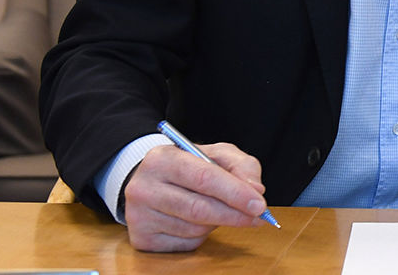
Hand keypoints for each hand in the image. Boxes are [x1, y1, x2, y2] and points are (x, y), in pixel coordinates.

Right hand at [122, 143, 268, 251]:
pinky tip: (198, 222)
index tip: (259, 204)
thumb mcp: (217, 155)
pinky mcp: (141, 238)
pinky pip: (185, 243)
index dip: (235, 193)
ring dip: (217, 223)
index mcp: (162, 158)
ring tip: (218, 209)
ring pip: (194, 228)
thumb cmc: (190, 167)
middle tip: (259, 217)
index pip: (203, 177)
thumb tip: (256, 190)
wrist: (153, 182)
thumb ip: (242, 166)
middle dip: (234, 214)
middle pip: (198, 208)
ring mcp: (138, 215)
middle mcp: (143, 187)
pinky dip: (201, 236)